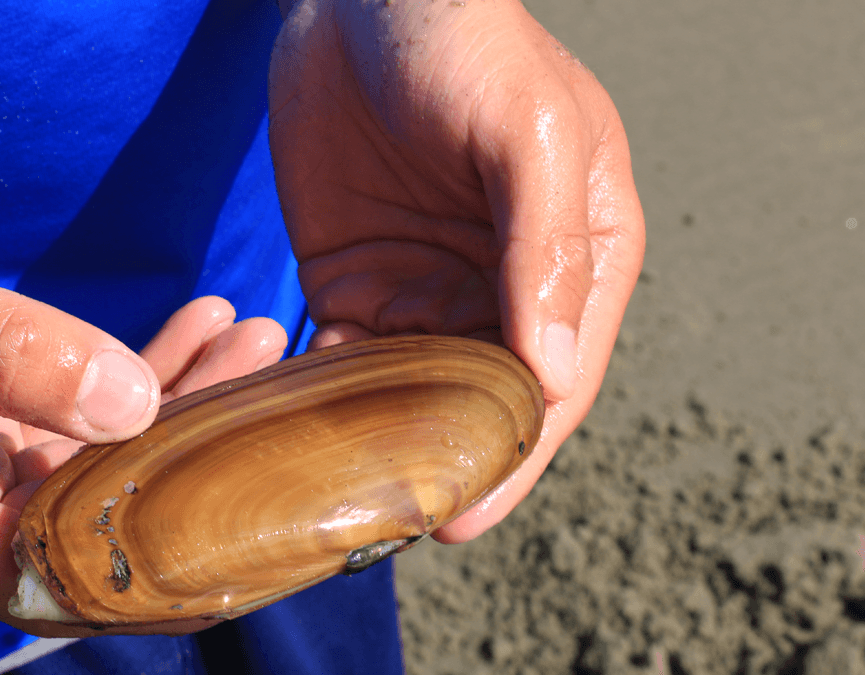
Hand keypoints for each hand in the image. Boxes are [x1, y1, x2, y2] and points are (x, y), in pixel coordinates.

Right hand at [0, 167, 286, 635]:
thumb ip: (7, 350)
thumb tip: (130, 407)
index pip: (52, 577)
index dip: (160, 553)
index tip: (253, 491)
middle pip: (84, 520)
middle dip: (185, 444)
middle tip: (268, 358)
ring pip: (84, 475)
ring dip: (168, 406)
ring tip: (248, 335)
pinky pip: (60, 439)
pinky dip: (123, 389)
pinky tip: (192, 333)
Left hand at [269, 0, 643, 540]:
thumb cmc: (464, 43)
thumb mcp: (526, 134)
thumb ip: (545, 249)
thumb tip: (547, 376)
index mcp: (574, 260)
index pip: (554, 380)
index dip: (514, 454)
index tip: (465, 518)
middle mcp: (502, 287)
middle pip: (480, 402)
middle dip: (440, 465)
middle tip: (387, 527)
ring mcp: (424, 287)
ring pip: (407, 394)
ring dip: (375, 444)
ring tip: (332, 502)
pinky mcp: (353, 279)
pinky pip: (340, 358)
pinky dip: (319, 399)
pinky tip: (289, 436)